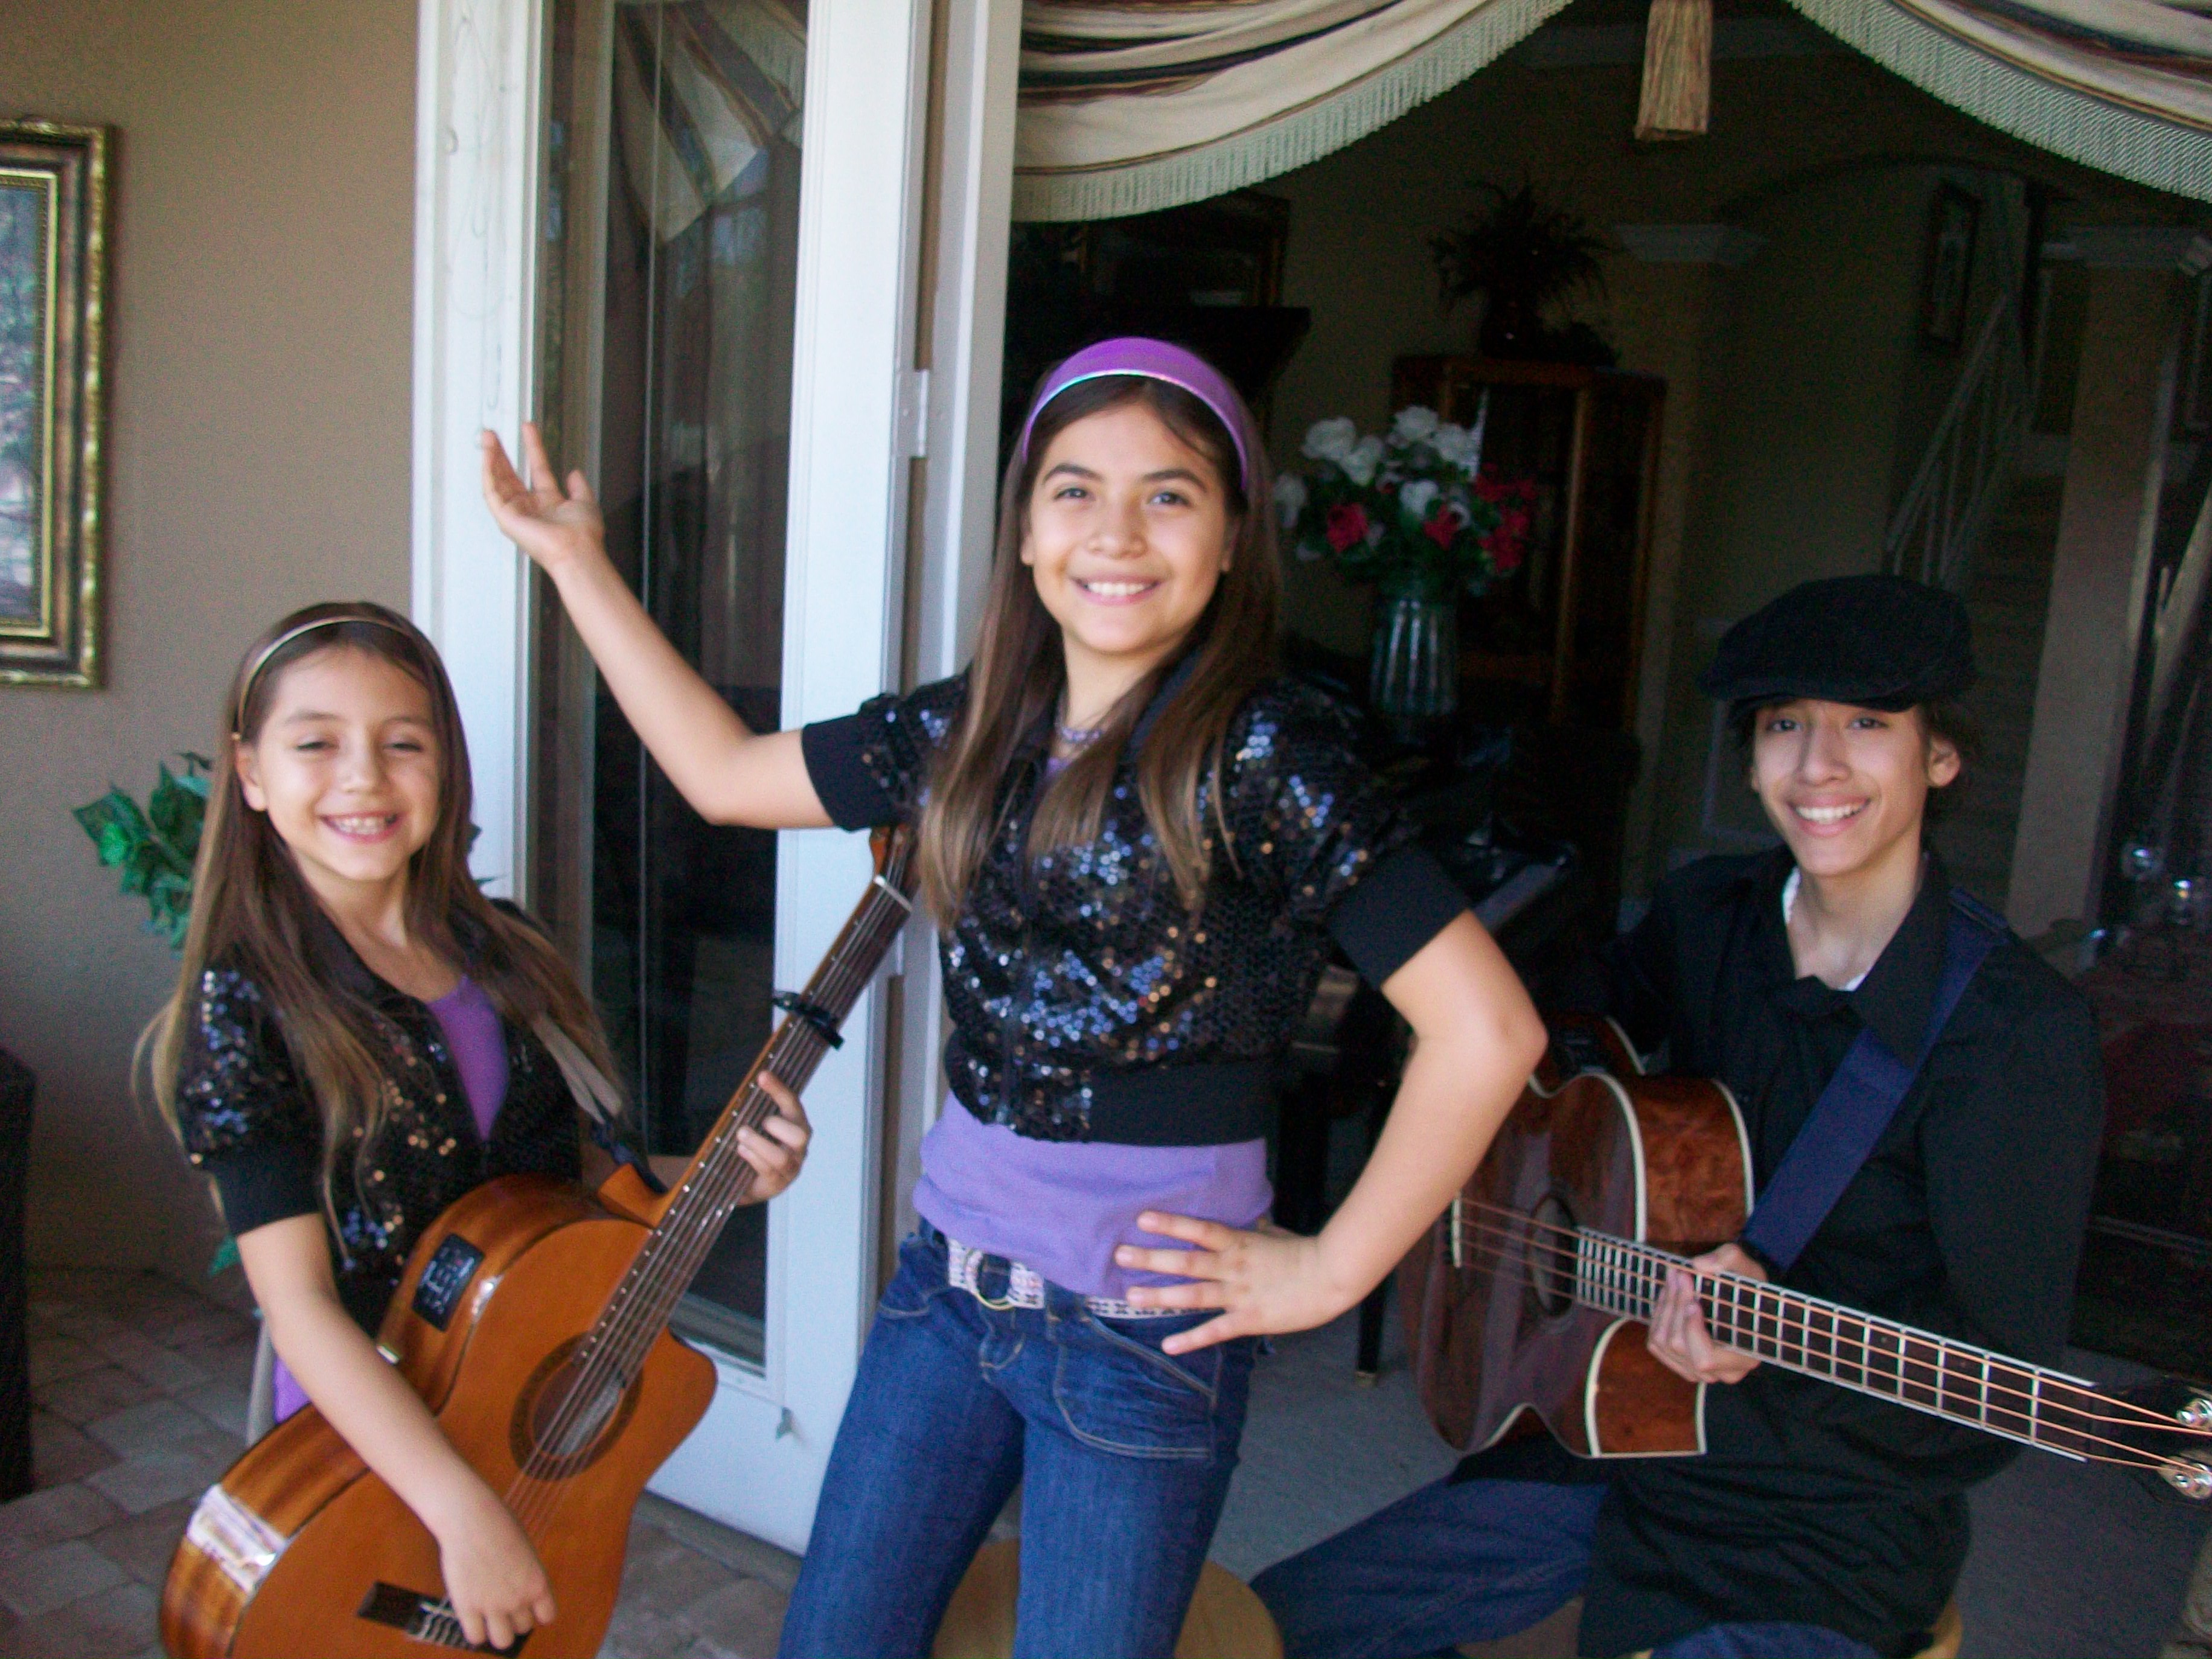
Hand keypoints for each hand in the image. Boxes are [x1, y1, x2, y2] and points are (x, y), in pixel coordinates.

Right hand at [433, 1485, 555, 1650]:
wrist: (472, 1518)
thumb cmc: (498, 1527)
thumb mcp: (525, 1551)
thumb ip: (525, 1577)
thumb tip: (517, 1602)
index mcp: (538, 1583)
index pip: (547, 1616)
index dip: (536, 1612)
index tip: (526, 1605)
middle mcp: (519, 1598)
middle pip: (523, 1628)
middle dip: (514, 1618)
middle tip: (502, 1603)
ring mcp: (493, 1605)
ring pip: (503, 1640)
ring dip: (497, 1631)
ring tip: (489, 1617)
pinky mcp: (468, 1607)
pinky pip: (476, 1637)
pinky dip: (475, 1631)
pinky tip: (472, 1617)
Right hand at [481, 421, 605, 578]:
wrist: (577, 550)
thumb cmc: (583, 535)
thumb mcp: (585, 502)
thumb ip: (579, 486)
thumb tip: (574, 472)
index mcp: (549, 504)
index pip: (537, 469)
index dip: (533, 447)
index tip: (528, 429)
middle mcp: (531, 508)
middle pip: (511, 475)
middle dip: (502, 453)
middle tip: (494, 434)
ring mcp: (517, 513)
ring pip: (498, 481)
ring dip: (491, 458)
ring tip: (488, 438)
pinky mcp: (506, 518)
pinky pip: (491, 492)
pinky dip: (488, 473)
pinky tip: (488, 456)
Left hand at [736, 1072, 810, 1201]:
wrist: (746, 1181)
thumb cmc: (754, 1146)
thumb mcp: (755, 1124)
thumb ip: (755, 1107)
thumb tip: (749, 1083)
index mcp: (795, 1124)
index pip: (791, 1103)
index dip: (778, 1089)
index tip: (762, 1076)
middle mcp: (798, 1146)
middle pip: (801, 1134)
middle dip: (779, 1126)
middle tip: (761, 1122)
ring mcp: (790, 1167)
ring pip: (781, 1157)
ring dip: (759, 1144)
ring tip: (741, 1134)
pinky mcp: (778, 1184)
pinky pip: (770, 1172)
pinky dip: (754, 1158)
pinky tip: (742, 1150)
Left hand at [1112, 1213, 1355, 1355]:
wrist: (1331, 1276)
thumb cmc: (1306, 1252)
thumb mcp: (1278, 1235)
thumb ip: (1260, 1231)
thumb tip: (1255, 1222)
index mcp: (1240, 1243)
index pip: (1199, 1229)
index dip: (1171, 1223)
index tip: (1142, 1218)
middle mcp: (1233, 1267)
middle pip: (1185, 1261)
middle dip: (1151, 1258)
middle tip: (1119, 1254)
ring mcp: (1239, 1294)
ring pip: (1193, 1295)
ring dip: (1160, 1295)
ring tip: (1131, 1294)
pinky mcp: (1249, 1319)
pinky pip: (1215, 1330)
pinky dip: (1191, 1339)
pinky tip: (1168, 1344)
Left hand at [1645, 1242, 1763, 1385]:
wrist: (1742, 1299)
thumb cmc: (1748, 1287)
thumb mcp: (1747, 1268)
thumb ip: (1729, 1259)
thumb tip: (1699, 1265)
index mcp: (1744, 1358)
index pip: (1706, 1358)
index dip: (1692, 1330)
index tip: (1693, 1301)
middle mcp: (1722, 1372)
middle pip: (1679, 1347)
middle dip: (1675, 1307)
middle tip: (1678, 1275)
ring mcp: (1699, 1371)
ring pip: (1664, 1345)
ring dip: (1664, 1308)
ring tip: (1673, 1279)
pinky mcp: (1681, 1362)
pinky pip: (1656, 1345)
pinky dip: (1658, 1317)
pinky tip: (1668, 1296)